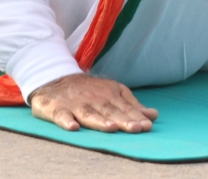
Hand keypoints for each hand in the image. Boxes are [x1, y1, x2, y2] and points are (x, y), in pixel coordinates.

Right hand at [29, 74, 157, 132]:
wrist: (54, 79)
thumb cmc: (89, 90)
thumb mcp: (112, 91)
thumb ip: (132, 104)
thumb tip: (153, 115)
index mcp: (108, 95)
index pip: (124, 108)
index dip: (135, 117)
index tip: (147, 126)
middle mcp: (93, 99)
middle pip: (109, 111)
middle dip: (122, 120)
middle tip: (135, 128)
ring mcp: (74, 104)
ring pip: (88, 113)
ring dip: (99, 121)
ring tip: (111, 128)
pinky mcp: (56, 108)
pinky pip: (61, 115)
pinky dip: (66, 121)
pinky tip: (73, 127)